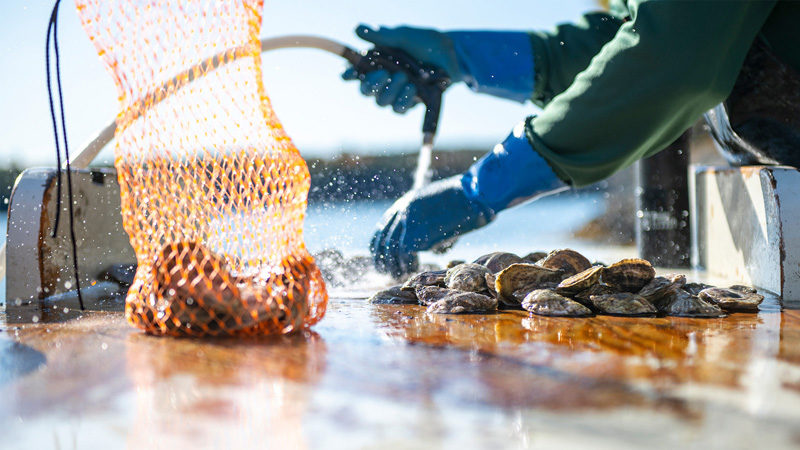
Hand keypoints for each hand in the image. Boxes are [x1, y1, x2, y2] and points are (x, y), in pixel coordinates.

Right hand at [342, 25, 460, 113]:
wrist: (450, 54)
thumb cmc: (424, 43)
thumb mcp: (402, 36)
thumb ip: (382, 35)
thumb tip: (357, 29)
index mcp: (376, 63)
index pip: (355, 72)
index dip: (349, 74)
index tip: (348, 73)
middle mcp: (383, 80)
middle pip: (366, 91)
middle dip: (372, 84)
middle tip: (384, 73)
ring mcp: (396, 93)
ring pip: (382, 102)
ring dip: (390, 91)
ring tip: (404, 77)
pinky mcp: (410, 102)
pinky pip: (400, 109)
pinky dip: (403, 99)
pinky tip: (412, 88)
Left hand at [370, 120, 567, 276]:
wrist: (474, 193)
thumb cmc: (467, 202)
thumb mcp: (443, 212)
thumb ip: (433, 227)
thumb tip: (434, 248)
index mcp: (406, 203)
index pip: (382, 227)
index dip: (380, 247)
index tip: (383, 260)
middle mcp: (402, 210)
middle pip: (382, 240)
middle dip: (383, 259)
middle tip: (388, 272)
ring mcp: (407, 220)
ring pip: (390, 249)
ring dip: (394, 264)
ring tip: (400, 273)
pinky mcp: (416, 231)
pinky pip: (404, 253)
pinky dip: (407, 263)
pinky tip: (414, 267)